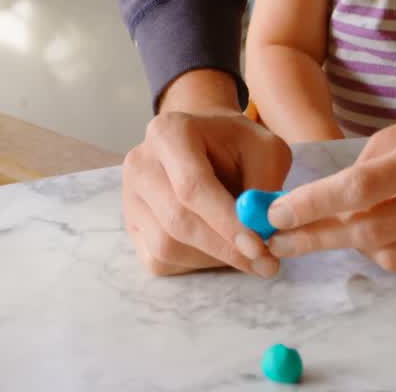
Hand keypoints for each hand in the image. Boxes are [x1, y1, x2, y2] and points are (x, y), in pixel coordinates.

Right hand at [123, 70, 291, 278]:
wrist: (204, 143)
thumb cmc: (235, 146)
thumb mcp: (264, 149)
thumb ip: (265, 185)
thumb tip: (262, 229)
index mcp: (169, 133)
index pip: (192, 185)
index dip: (225, 220)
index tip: (259, 247)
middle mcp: (140, 163)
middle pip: (176, 219)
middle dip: (224, 247)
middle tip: (265, 262)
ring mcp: (129, 196)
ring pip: (166, 245)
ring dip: (212, 257)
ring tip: (243, 248)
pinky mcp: (131, 225)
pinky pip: (159, 259)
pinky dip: (194, 262)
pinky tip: (216, 246)